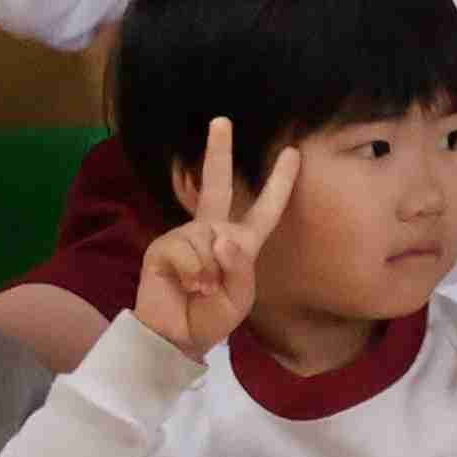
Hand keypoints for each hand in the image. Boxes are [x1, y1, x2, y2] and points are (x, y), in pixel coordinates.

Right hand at [131, 120, 302, 360]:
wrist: (179, 336)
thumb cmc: (213, 316)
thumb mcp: (240, 295)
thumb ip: (239, 266)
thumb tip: (218, 237)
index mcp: (241, 242)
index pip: (265, 208)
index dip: (280, 182)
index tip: (293, 153)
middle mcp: (213, 231)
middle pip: (217, 184)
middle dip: (218, 151)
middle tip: (222, 120)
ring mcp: (186, 236)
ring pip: (206, 239)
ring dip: (207, 271)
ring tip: (200, 288)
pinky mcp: (162, 247)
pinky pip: (185, 251)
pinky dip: (190, 272)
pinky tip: (185, 285)